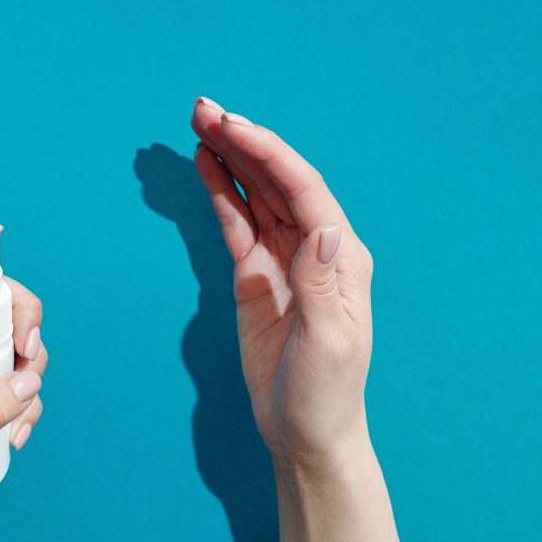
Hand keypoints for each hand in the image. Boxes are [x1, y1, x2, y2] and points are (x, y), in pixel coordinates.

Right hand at [191, 98, 373, 470]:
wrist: (305, 432)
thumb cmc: (326, 393)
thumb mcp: (330, 343)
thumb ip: (321, 283)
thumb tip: (322, 228)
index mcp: (341, 258)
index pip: (304, 189)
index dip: (268, 153)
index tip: (232, 127)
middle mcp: (315, 249)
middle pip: (278, 181)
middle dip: (244, 142)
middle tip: (203, 109)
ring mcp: (282, 261)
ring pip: (256, 196)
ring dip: (231, 159)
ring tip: (200, 124)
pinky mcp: (255, 278)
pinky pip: (237, 226)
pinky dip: (222, 195)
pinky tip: (207, 166)